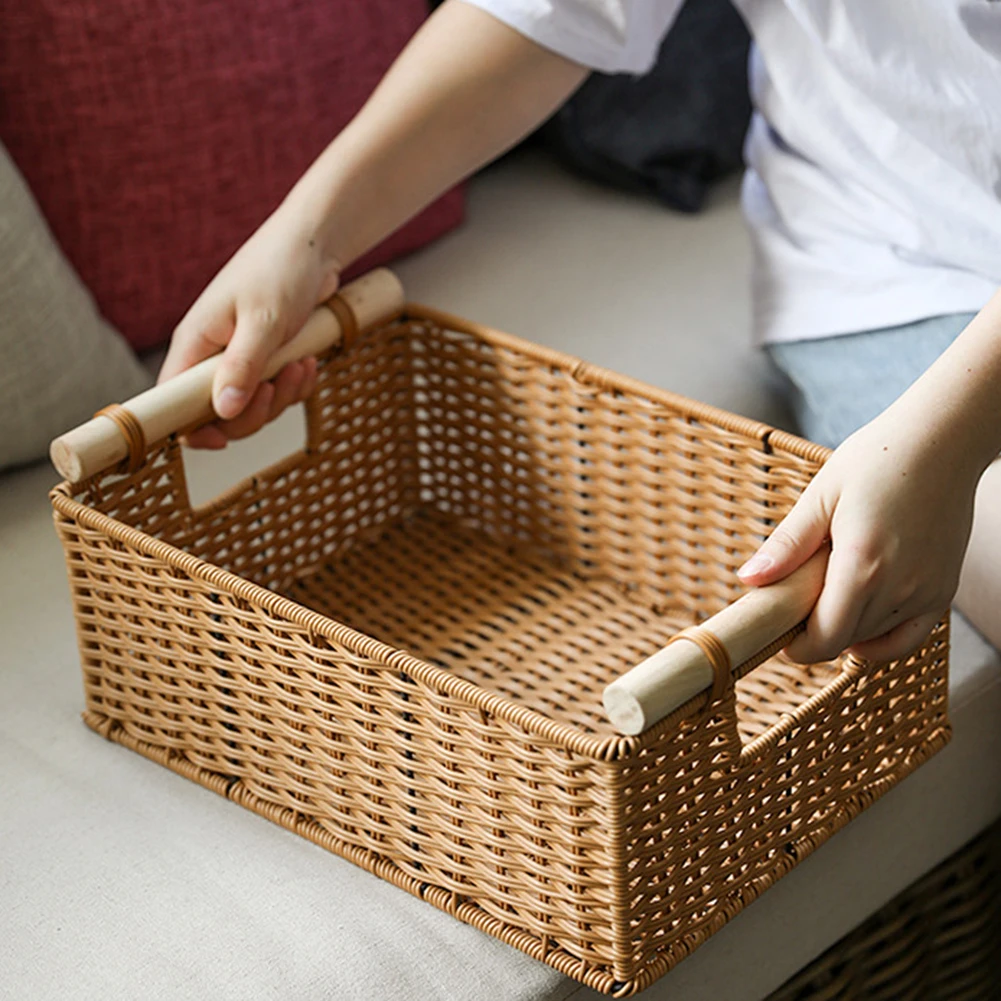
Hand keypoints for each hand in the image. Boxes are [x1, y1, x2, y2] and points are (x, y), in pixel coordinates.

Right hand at [158, 204, 340, 447]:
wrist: (313, 245)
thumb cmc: (280, 271)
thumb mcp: (263, 320)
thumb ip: (243, 366)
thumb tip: (223, 411)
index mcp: (195, 344)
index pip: (172, 402)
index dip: (191, 429)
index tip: (222, 440)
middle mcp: (211, 356)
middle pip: (218, 415)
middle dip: (254, 412)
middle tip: (277, 386)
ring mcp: (239, 359)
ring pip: (252, 407)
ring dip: (282, 396)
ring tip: (300, 363)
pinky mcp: (266, 359)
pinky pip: (277, 393)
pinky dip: (295, 385)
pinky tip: (308, 362)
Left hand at [737, 409, 979, 662]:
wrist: (943, 440)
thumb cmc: (877, 460)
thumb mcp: (821, 496)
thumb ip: (788, 545)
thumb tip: (748, 580)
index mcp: (863, 565)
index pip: (826, 638)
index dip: (798, 647)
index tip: (779, 635)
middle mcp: (901, 587)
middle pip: (847, 641)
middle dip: (815, 636)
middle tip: (794, 611)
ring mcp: (928, 591)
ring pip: (876, 641)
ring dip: (846, 634)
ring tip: (825, 601)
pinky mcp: (945, 589)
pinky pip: (912, 636)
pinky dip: (884, 641)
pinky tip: (861, 628)